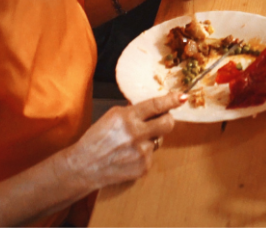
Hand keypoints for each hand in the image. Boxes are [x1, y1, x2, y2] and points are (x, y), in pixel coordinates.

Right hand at [62, 92, 181, 191]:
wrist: (83, 167)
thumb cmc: (95, 140)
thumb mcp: (111, 117)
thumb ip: (132, 110)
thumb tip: (152, 105)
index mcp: (127, 118)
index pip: (156, 105)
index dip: (171, 100)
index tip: (182, 97)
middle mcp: (136, 134)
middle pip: (168, 123)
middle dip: (167, 120)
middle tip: (160, 120)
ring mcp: (141, 152)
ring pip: (159, 140)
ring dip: (150, 139)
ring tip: (131, 144)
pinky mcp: (143, 167)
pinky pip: (151, 155)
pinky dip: (143, 154)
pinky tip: (128, 156)